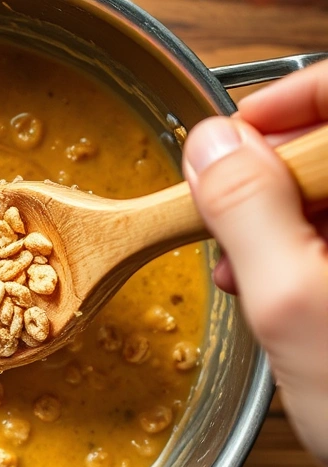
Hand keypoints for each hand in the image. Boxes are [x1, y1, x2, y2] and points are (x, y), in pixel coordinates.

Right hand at [183, 59, 327, 466]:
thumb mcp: (295, 307)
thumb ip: (249, 213)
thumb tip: (209, 146)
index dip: (286, 101)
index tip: (231, 135)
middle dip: (267, 173)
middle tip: (222, 217)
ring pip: (327, 191)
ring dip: (273, 217)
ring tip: (240, 268)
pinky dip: (294, 248)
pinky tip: (269, 284)